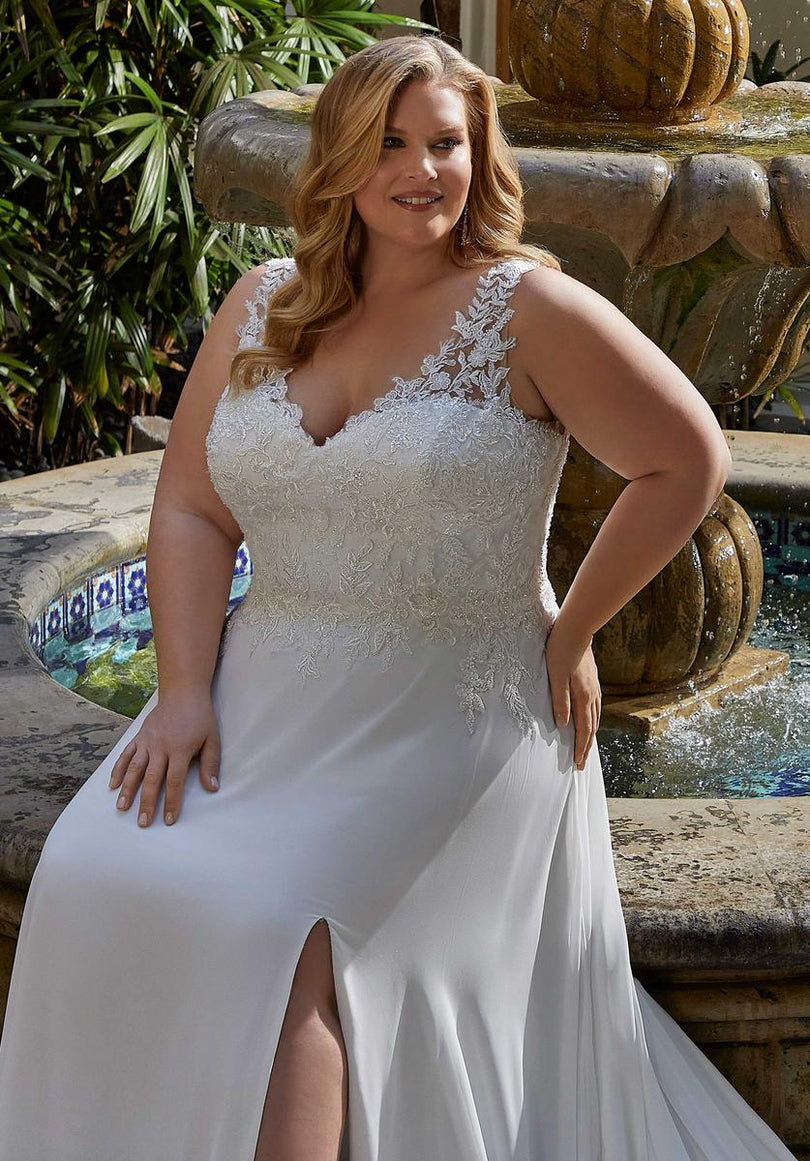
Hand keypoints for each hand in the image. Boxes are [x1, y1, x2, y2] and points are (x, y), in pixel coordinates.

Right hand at [108, 690, 220, 826]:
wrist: (183, 693)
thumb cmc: (200, 717)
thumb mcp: (212, 739)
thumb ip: (210, 764)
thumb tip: (212, 789)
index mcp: (180, 749)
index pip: (174, 781)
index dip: (171, 802)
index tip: (168, 820)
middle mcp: (160, 747)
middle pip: (151, 779)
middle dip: (146, 802)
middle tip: (142, 822)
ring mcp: (147, 741)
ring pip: (134, 769)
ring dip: (128, 789)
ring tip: (122, 808)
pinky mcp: (139, 736)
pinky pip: (125, 755)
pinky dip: (118, 770)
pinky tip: (113, 785)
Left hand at [544, 616, 600, 769]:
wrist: (576, 629)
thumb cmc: (561, 651)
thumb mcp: (555, 677)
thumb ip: (560, 701)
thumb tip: (562, 725)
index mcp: (583, 697)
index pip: (583, 730)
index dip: (581, 748)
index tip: (578, 764)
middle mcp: (592, 695)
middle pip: (592, 727)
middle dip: (587, 747)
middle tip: (582, 763)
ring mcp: (594, 688)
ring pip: (595, 717)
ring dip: (591, 735)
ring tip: (586, 747)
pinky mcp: (593, 681)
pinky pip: (595, 707)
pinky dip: (592, 720)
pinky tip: (589, 720)